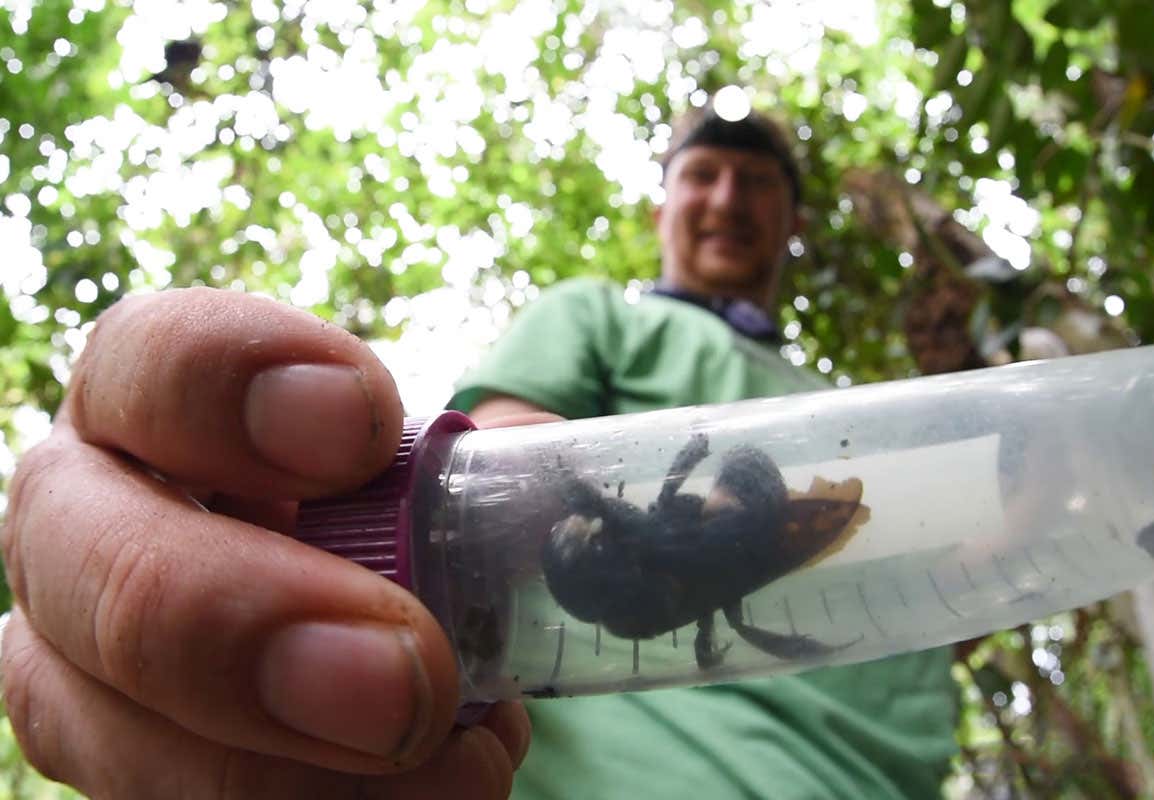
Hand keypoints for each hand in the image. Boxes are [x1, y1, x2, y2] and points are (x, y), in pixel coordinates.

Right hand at [0, 289, 529, 798]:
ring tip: (447, 771)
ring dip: (268, 766)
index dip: (233, 380)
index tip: (362, 431)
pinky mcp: (122, 763)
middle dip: (239, 617)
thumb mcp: (447, 486)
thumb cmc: (414, 543)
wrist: (366, 655)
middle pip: (94, 560)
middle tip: (406, 676)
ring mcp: (81, 665)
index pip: (150, 358)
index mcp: (157, 413)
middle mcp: (89, 528)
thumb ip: (485, 481)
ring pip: (92, 720)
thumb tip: (557, 524)